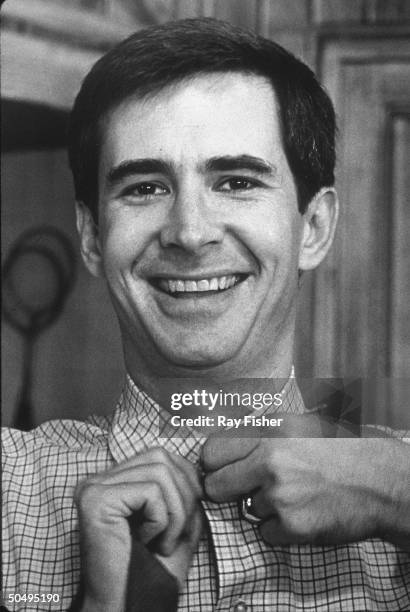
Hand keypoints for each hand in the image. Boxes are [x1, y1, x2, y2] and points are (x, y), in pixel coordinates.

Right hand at [74, 447, 202, 611]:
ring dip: (174, 512)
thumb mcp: (176, 525)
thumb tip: (201, 472)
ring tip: (162, 543)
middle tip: (175, 534)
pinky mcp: (96, 500)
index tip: (184, 519)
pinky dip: (161, 519)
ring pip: (159, 471)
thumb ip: (185, 493)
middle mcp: (98, 480)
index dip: (184, 482)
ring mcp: (93, 488)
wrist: (125, 608)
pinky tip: (148, 543)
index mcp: (113, 482)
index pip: (159, 455)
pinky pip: (150, 491)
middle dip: (183, 495)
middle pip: (160, 457)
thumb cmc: (148, 574)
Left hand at [201, 414, 409, 547]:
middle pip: (216, 486)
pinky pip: (265, 533)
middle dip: (226, 490)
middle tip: (246, 488)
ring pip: (246, 510)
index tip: (220, 469)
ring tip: (293, 495)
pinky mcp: (292, 527)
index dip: (213, 464)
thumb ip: (259, 431)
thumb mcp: (298, 424)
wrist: (380, 481)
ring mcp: (280, 496)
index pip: (211, 452)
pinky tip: (302, 512)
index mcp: (268, 432)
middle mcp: (269, 462)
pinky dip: (279, 528)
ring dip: (262, 508)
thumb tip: (222, 443)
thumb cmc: (342, 448)